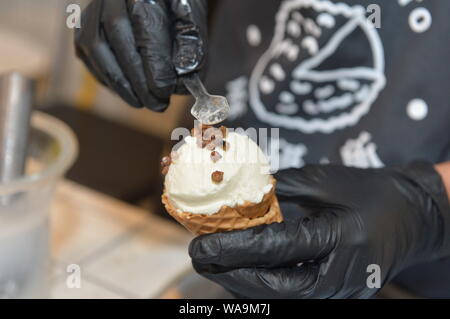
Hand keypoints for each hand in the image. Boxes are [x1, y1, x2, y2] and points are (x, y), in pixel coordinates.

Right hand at [74, 0, 206, 110]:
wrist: (153, 2)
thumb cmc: (174, 10)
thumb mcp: (191, 20)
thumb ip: (191, 44)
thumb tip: (183, 76)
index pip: (146, 28)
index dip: (155, 65)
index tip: (165, 91)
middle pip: (118, 37)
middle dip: (137, 79)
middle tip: (156, 104)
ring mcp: (93, 10)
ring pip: (96, 48)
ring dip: (119, 83)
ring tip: (141, 103)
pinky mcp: (82, 28)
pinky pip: (87, 56)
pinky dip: (106, 79)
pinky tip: (127, 92)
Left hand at [189, 162, 449, 297]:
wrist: (411, 218)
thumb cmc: (368, 193)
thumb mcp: (322, 181)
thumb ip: (278, 190)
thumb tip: (236, 193)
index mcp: (339, 237)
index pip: (275, 249)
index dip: (232, 248)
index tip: (198, 244)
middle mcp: (339, 274)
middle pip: (273, 286)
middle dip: (230, 274)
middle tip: (199, 256)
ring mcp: (339, 290)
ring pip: (280, 295)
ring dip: (243, 280)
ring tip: (213, 261)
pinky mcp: (335, 293)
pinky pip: (292, 293)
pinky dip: (264, 282)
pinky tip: (242, 268)